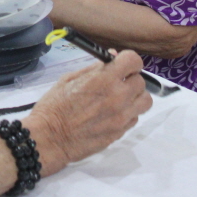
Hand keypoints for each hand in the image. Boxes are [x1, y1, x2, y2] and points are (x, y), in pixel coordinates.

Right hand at [23, 50, 152, 175]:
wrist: (51, 138)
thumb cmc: (54, 105)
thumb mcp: (69, 79)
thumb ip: (93, 68)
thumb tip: (112, 57)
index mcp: (104, 79)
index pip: (133, 61)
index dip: (128, 60)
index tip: (121, 64)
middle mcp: (119, 97)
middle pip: (141, 81)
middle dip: (130, 78)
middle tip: (116, 82)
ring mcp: (122, 117)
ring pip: (145, 101)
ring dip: (135, 96)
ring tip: (119, 98)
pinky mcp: (122, 132)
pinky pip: (135, 118)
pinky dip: (128, 113)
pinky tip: (112, 113)